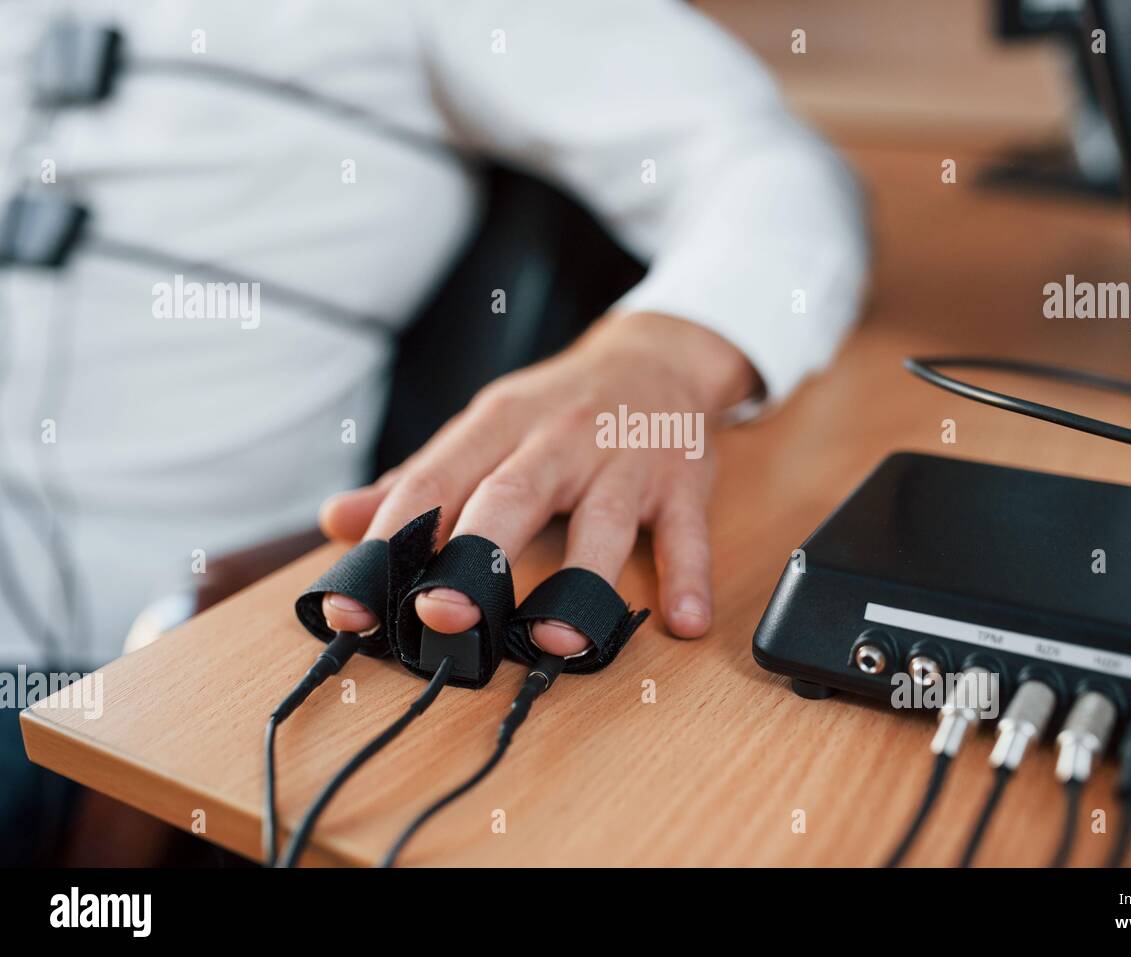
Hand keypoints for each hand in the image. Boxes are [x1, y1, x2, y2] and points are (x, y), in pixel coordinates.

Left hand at [318, 312, 757, 654]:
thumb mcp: (485, 429)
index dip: (390, 540)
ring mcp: (624, 461)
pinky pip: (686, 532)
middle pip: (512, 495)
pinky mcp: (682, 481)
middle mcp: (558, 439)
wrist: (657, 358)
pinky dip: (688, 576)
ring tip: (560, 640)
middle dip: (476, 556)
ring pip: (602, 520)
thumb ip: (419, 481)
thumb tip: (341, 522)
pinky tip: (683, 621)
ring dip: (582, 580)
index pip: (434, 481)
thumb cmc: (559, 408)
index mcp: (498, 424)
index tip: (353, 606)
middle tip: (443, 616)